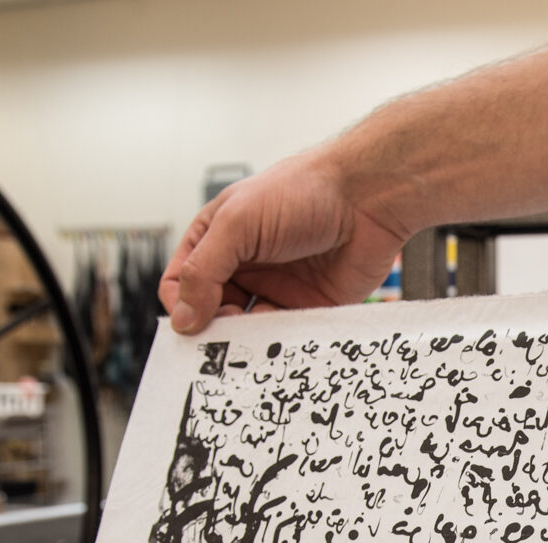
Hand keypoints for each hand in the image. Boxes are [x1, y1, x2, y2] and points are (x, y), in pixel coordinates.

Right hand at [160, 151, 411, 333]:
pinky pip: (286, 336)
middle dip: (214, 331)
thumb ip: (204, 270)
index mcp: (219, 239)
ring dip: (247, 342)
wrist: (367, 198)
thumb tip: (182, 318)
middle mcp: (244, 265)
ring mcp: (276, 287)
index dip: (182, 305)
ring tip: (255, 344)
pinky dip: (280, 345)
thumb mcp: (238, 222)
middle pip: (212, 312)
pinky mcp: (308, 307)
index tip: (194, 326)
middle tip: (222, 345)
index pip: (181, 282)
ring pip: (248, 329)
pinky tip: (283, 342)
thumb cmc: (303, 192)